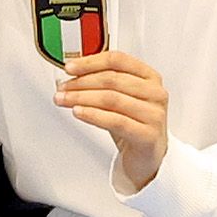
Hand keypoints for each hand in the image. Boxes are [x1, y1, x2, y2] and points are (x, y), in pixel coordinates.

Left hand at [52, 51, 169, 195]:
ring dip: (82, 98)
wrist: (146, 156)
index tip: (70, 67)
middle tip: (62, 88)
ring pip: (111, 98)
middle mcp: (155, 93)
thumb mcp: (118, 98)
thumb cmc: (132, 124)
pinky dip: (93, 115)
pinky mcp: (148, 135)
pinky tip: (78, 112)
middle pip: (112, 79)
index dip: (90, 62)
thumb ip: (100, 84)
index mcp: (149, 77)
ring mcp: (154, 114)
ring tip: (64, 100)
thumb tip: (71, 75)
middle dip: (81, 82)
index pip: (117, 60)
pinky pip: (116, 120)